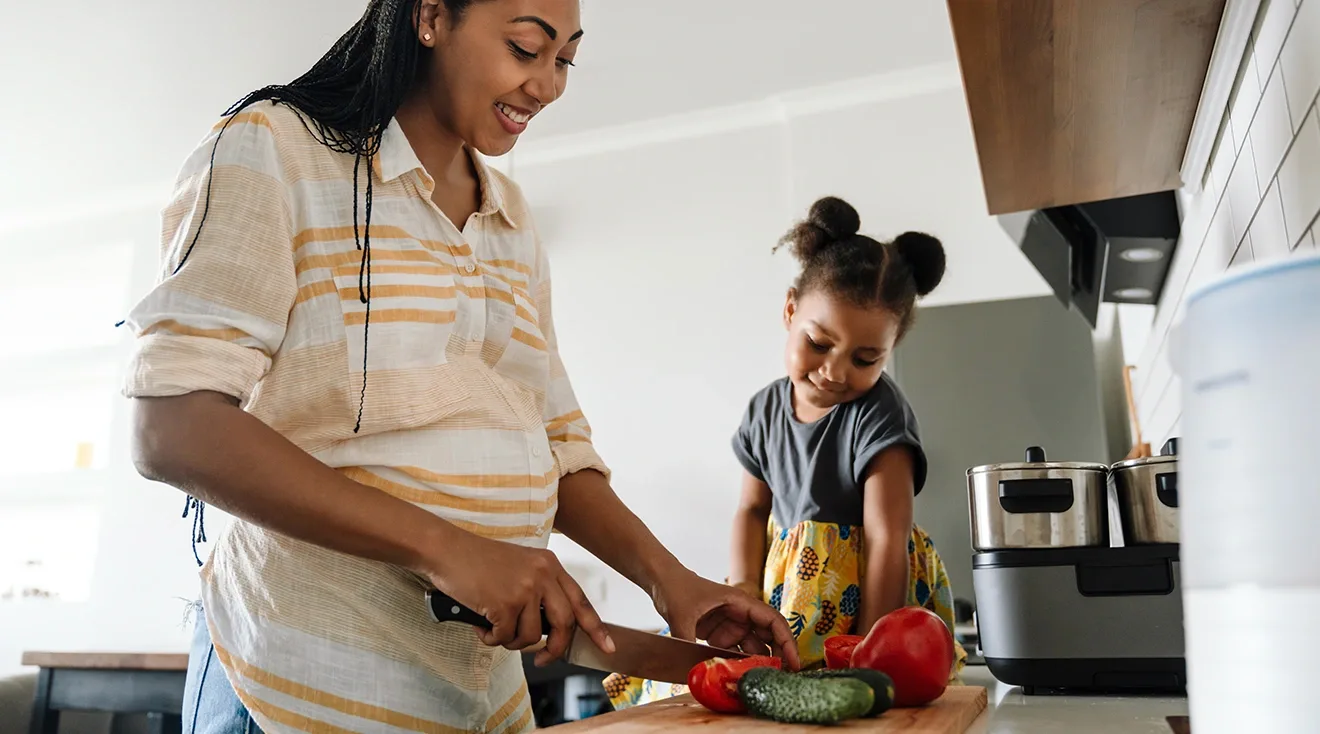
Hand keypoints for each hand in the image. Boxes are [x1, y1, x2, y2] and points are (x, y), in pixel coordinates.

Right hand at [423, 532, 615, 666]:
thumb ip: (538, 591)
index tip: (607, 646)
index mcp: (549, 565)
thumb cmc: (477, 561)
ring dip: (510, 640)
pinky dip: (491, 637)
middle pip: (564, 625)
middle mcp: (543, 574)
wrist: (446, 549)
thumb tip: (548, 630)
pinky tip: (480, 622)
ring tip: (493, 626)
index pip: (581, 600)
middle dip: (554, 649)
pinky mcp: (505, 603)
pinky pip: (505, 637)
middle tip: (541, 659)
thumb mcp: (519, 567)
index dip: (595, 627)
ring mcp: (525, 588)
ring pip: (531, 636)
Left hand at [654, 569, 799, 670]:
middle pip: (769, 638)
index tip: (793, 663)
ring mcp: (732, 627)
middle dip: (778, 658)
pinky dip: (739, 667)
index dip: (787, 642)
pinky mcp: (721, 636)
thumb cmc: (677, 588)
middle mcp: (741, 615)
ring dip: (757, 666)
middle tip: (782, 681)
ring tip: (759, 685)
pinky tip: (739, 681)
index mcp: (740, 602)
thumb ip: (688, 641)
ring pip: (753, 649)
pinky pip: (736, 654)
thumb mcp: (681, 615)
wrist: (663, 582)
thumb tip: (693, 667)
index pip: (773, 621)